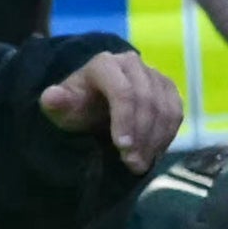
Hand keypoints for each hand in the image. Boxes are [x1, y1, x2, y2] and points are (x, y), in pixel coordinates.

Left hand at [37, 50, 183, 180]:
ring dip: (155, 139)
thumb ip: (55, 103)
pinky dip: (166, 136)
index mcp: (104, 64)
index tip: (122, 147)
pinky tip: (153, 154)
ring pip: (165, 108)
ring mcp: (154, 74)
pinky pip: (175, 113)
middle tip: (132, 163)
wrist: (92, 102)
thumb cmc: (75, 106)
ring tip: (140, 164)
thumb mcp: (61, 108)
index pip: (123, 92)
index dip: (125, 120)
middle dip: (141, 135)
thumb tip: (52, 96)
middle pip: (147, 101)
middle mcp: (132, 63)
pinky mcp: (168, 88)